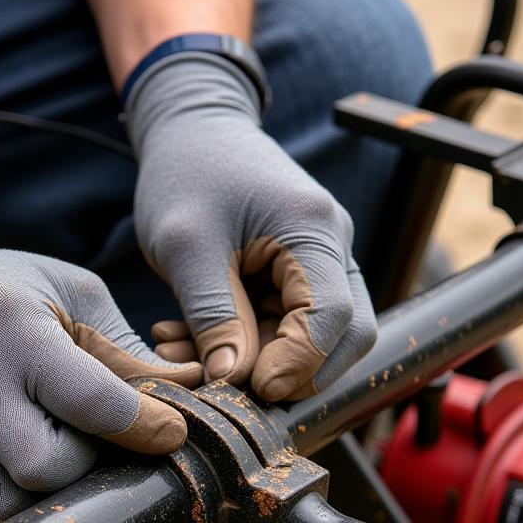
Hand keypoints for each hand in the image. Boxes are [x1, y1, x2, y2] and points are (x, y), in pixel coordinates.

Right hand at [0, 215, 201, 522]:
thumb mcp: (64, 295)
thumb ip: (124, 351)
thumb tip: (192, 394)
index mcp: (12, 332)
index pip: (93, 403)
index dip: (146, 428)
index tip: (169, 434)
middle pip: (47, 469)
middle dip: (86, 465)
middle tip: (91, 443)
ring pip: (12, 506)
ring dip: (48, 492)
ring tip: (51, 454)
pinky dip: (11, 504)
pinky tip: (12, 466)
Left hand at [126, 53, 376, 401]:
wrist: (191, 133)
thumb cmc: (185, 175)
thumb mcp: (186, 247)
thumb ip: (213, 314)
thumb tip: (232, 381)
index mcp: (314, 230)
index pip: (333, 317)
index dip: (299, 364)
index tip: (253, 390)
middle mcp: (332, 247)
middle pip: (342, 336)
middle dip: (287, 374)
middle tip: (223, 387)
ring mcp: (318, 263)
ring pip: (309, 339)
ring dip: (252, 363)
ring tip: (180, 353)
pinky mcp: (294, 276)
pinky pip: (281, 327)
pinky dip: (239, 345)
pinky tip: (184, 340)